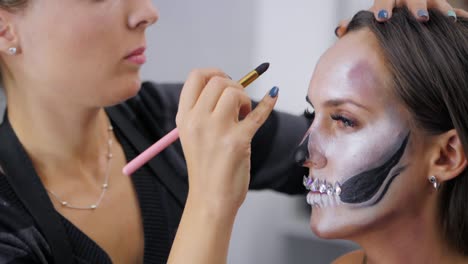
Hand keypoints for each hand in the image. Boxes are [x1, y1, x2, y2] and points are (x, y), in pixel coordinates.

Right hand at [176, 68, 278, 214]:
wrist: (210, 199)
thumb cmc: (206, 167)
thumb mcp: (193, 136)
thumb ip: (204, 111)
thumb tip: (230, 87)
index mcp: (184, 117)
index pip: (196, 77)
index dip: (214, 72)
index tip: (225, 81)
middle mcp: (197, 120)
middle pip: (218, 80)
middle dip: (233, 85)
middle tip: (238, 104)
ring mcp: (216, 130)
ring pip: (235, 92)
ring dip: (245, 98)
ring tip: (245, 115)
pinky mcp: (238, 141)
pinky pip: (258, 113)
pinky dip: (269, 102)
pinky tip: (274, 95)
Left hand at [335, 0, 467, 36]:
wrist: (401, 4)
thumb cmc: (384, 12)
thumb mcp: (371, 14)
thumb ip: (355, 21)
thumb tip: (339, 30)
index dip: (383, 6)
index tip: (382, 18)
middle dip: (417, 6)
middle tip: (420, 18)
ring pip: (434, 0)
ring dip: (441, 8)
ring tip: (448, 19)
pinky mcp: (438, 4)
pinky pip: (449, 8)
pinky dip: (457, 14)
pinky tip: (463, 21)